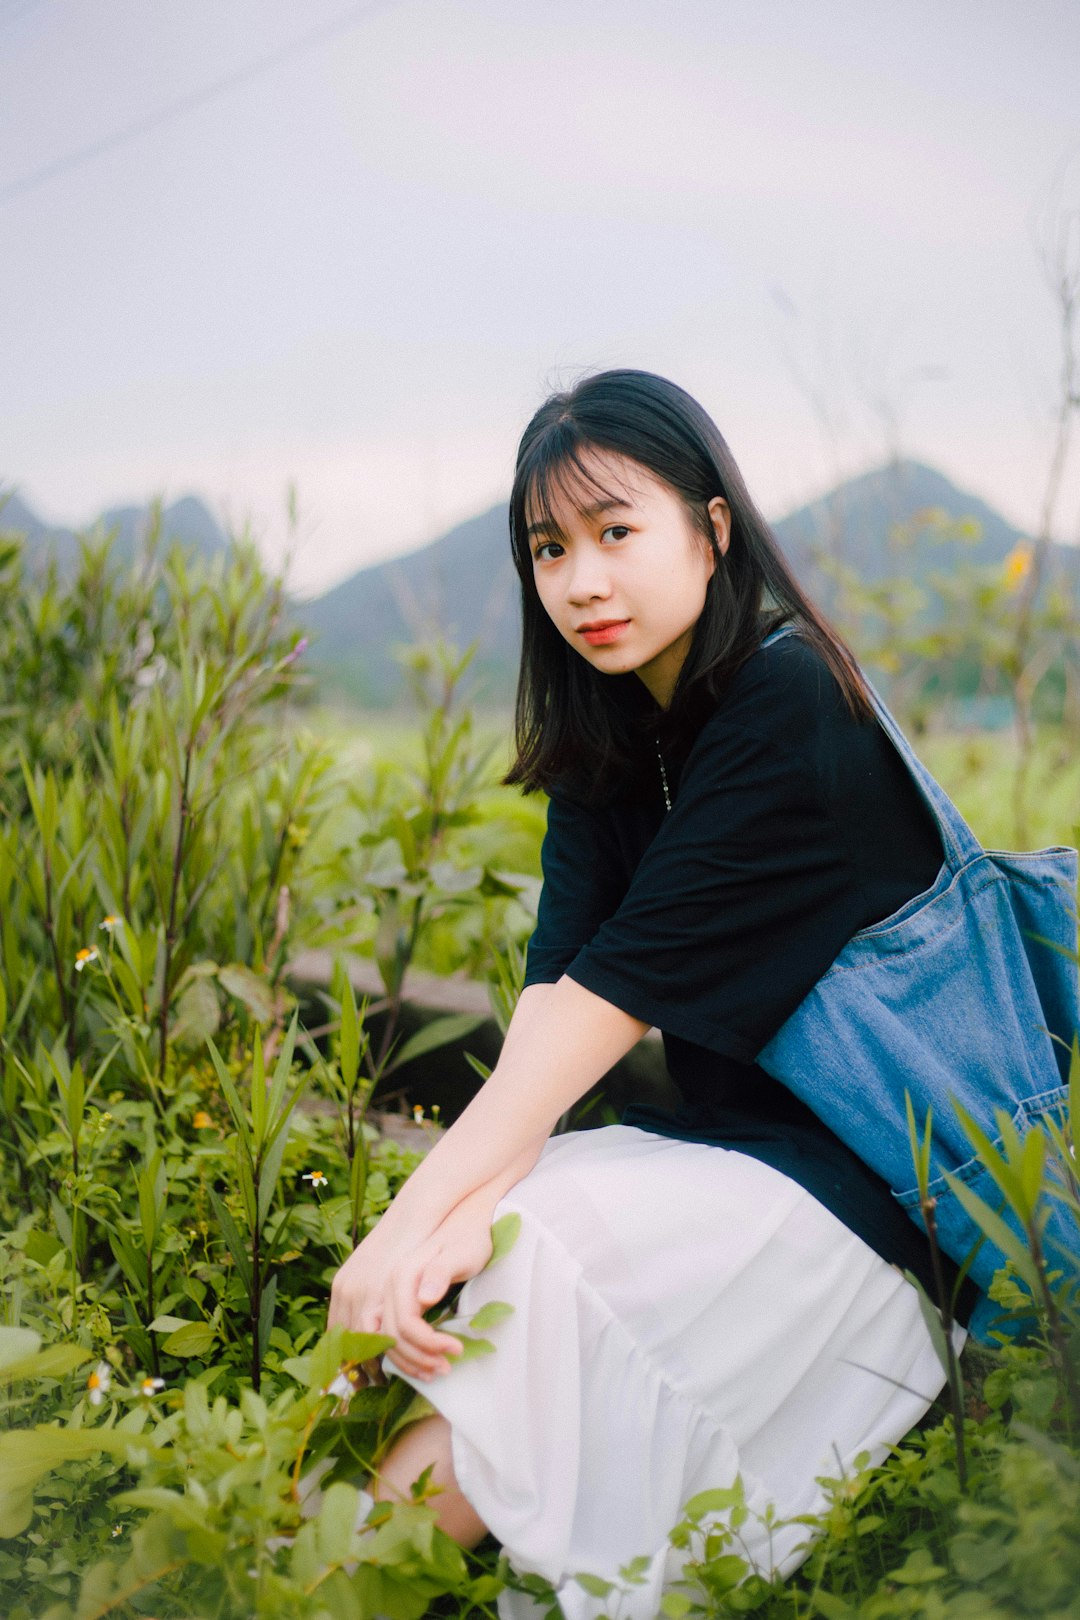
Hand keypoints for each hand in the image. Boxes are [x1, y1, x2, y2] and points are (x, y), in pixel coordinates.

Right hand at [381, 1197, 497, 1381]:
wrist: (466, 1223)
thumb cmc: (469, 1239)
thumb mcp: (462, 1252)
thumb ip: (441, 1272)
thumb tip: (424, 1298)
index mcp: (402, 1276)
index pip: (405, 1325)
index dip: (429, 1345)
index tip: (457, 1351)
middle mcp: (389, 1286)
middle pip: (392, 1337)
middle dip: (419, 1358)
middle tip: (448, 1368)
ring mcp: (389, 1294)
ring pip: (387, 1340)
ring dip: (410, 1362)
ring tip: (439, 1370)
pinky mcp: (395, 1301)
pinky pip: (390, 1334)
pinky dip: (404, 1354)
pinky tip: (423, 1362)